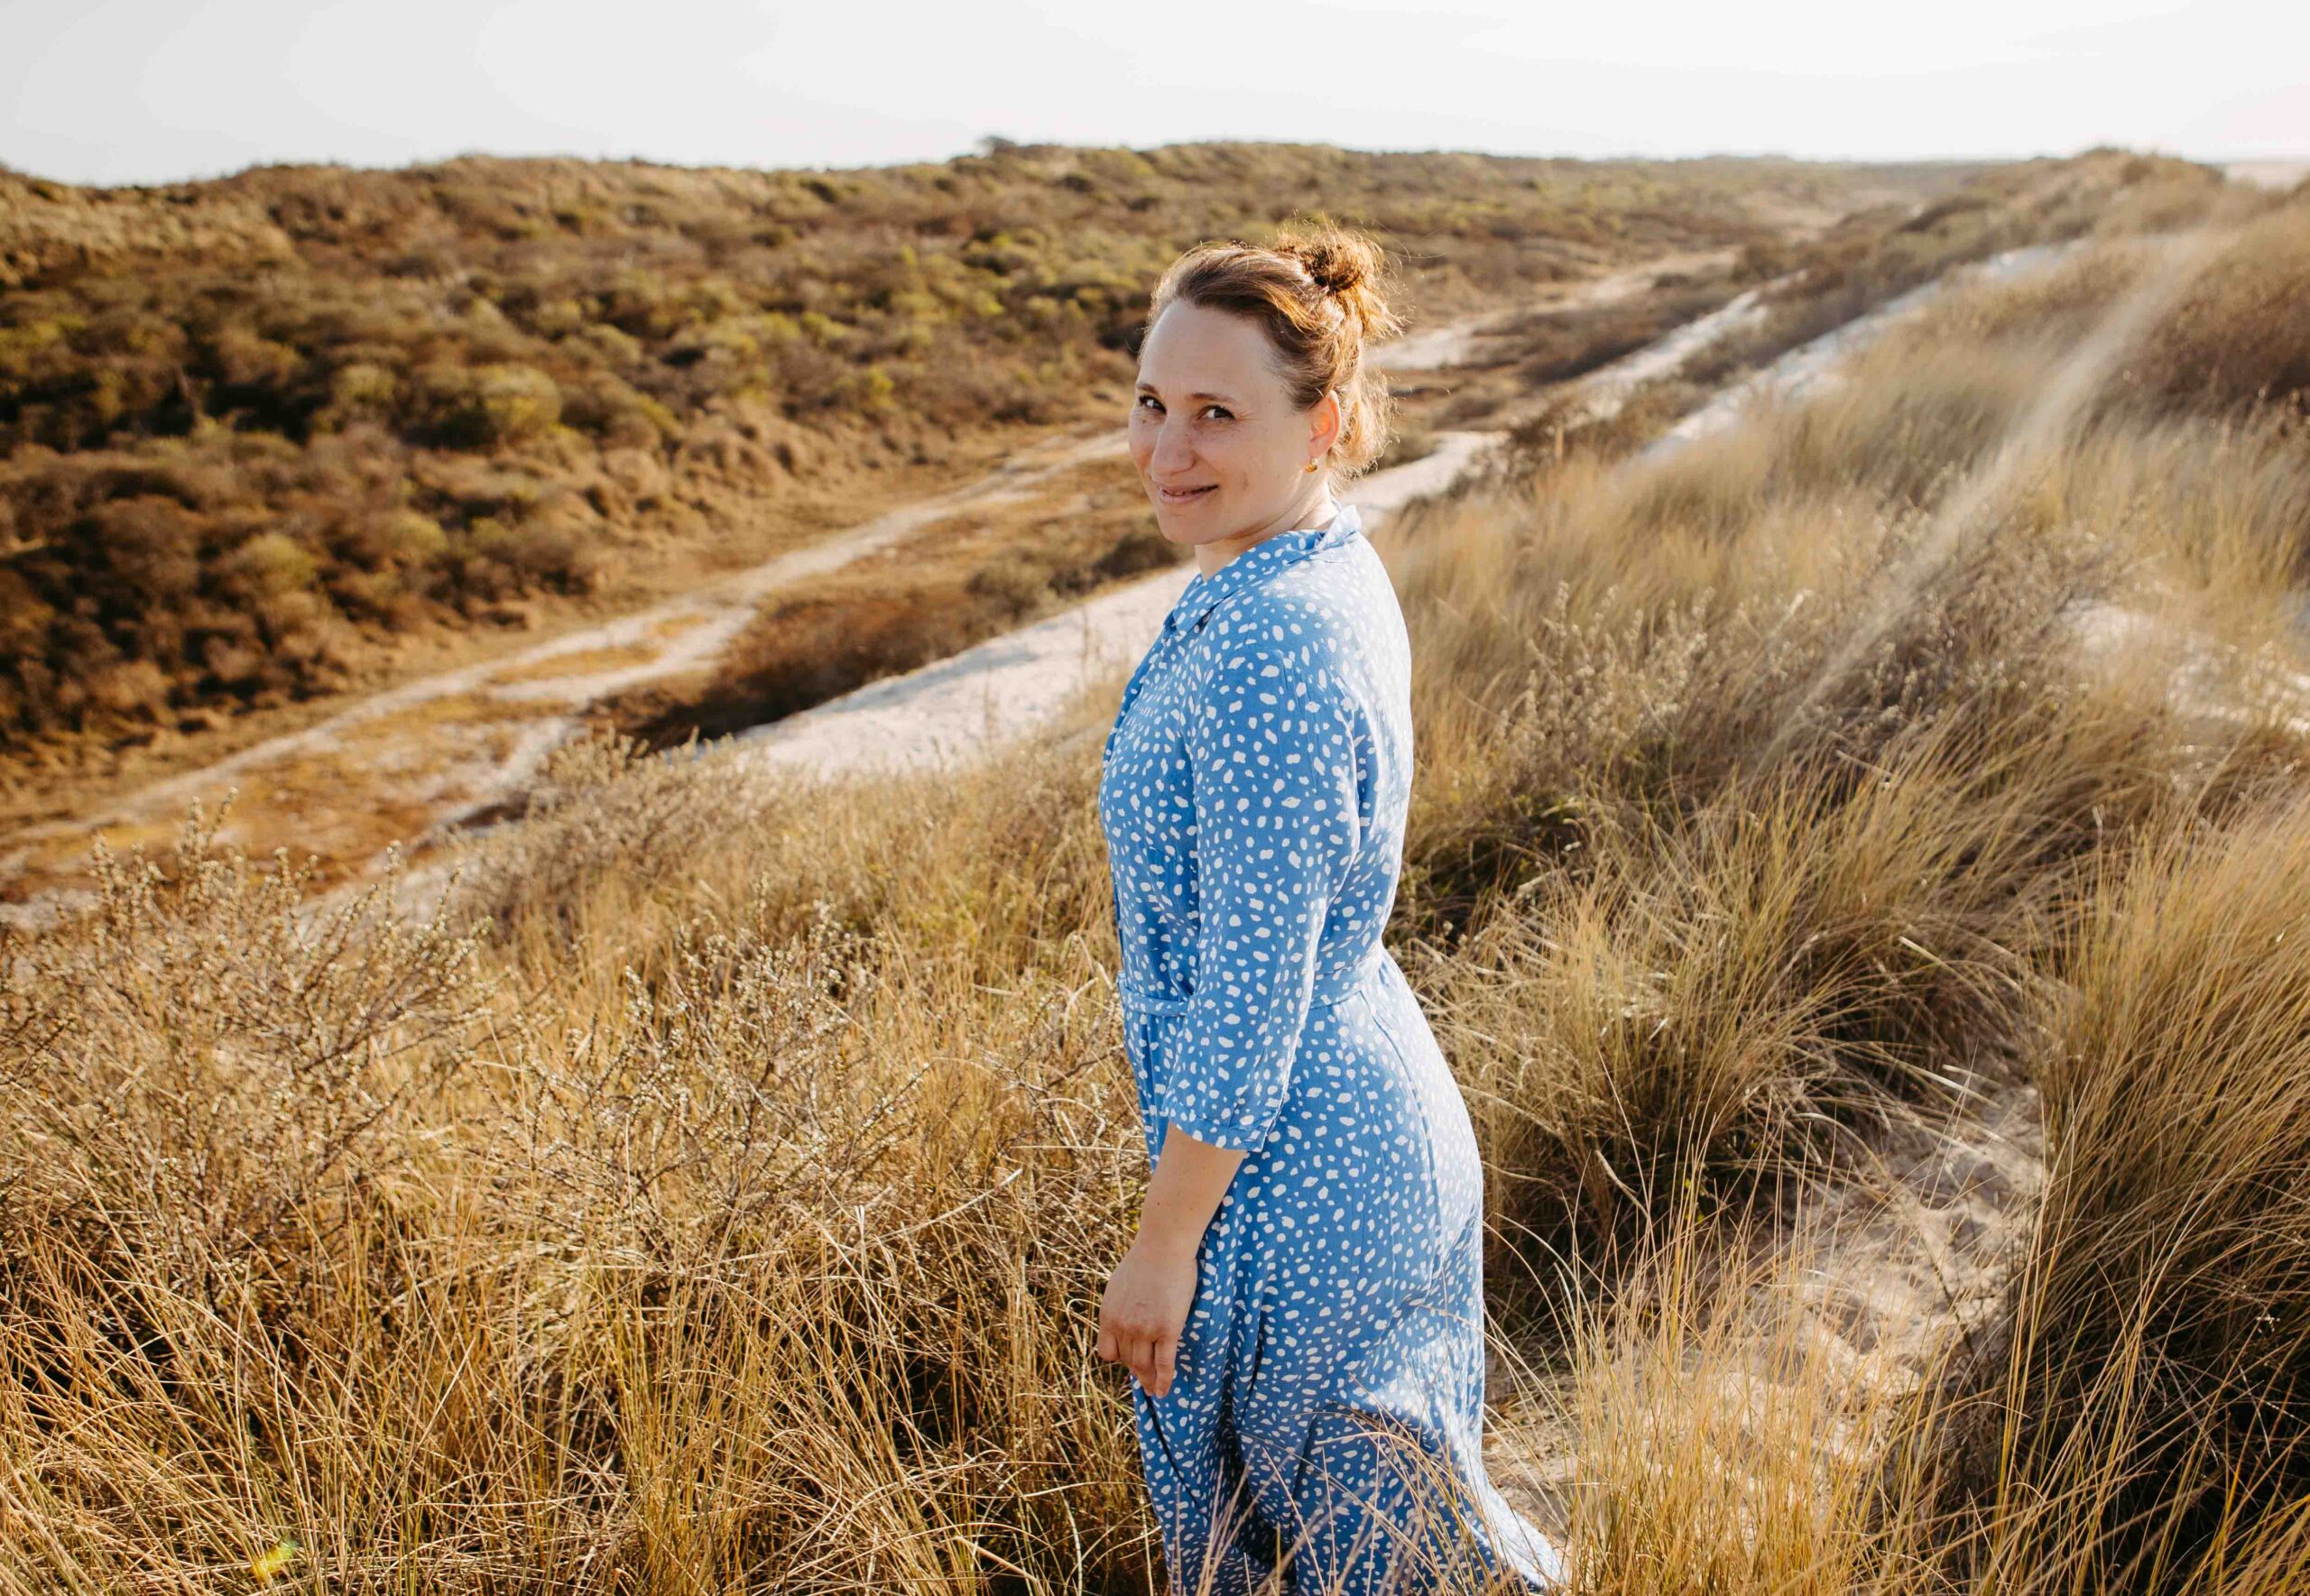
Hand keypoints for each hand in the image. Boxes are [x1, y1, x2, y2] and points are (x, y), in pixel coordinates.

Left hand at [1096, 1236, 1199, 1396]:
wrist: (1163, 1246)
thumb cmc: (1146, 1259)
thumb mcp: (1120, 1284)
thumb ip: (1120, 1304)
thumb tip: (1124, 1312)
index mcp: (1108, 1315)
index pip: (1108, 1352)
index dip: (1120, 1359)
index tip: (1130, 1361)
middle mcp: (1122, 1326)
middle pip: (1128, 1361)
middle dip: (1136, 1372)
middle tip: (1145, 1381)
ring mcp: (1144, 1330)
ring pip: (1144, 1367)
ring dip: (1149, 1382)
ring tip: (1154, 1391)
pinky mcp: (1167, 1330)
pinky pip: (1164, 1364)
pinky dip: (1163, 1381)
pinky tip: (1164, 1391)